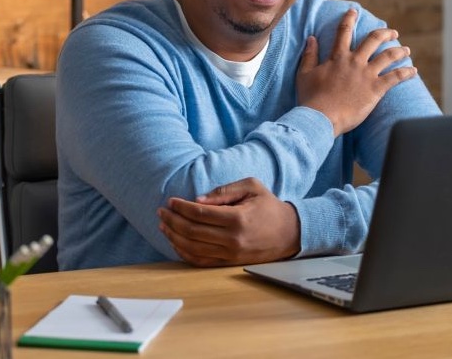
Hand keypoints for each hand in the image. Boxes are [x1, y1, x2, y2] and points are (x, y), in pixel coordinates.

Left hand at [157, 177, 299, 266]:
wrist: (290, 233)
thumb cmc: (269, 206)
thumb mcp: (251, 187)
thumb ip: (224, 191)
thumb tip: (198, 200)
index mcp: (237, 218)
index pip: (200, 214)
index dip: (181, 207)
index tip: (170, 201)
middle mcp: (232, 239)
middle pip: (192, 232)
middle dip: (172, 221)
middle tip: (162, 212)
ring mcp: (230, 254)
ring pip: (193, 248)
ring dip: (174, 237)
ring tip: (164, 226)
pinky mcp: (229, 263)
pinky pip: (200, 261)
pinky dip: (184, 253)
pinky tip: (175, 242)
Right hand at [297, 8, 417, 135]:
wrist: (322, 117)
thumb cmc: (311, 98)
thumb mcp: (304, 74)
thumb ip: (309, 55)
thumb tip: (311, 38)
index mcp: (338, 57)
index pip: (344, 32)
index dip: (349, 19)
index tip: (354, 11)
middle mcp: (355, 61)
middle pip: (373, 39)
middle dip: (385, 33)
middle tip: (393, 32)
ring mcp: (367, 75)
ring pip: (388, 56)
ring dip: (399, 51)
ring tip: (406, 50)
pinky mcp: (376, 89)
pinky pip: (395, 77)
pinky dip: (406, 73)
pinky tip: (413, 71)